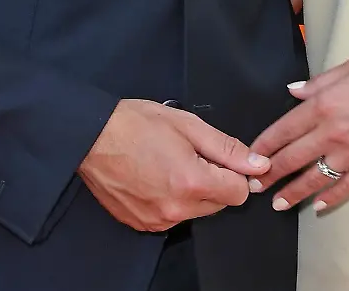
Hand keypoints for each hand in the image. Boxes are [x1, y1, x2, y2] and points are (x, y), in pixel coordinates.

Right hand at [79, 99, 271, 231]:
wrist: (89, 137)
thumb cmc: (135, 124)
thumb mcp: (188, 125)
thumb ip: (227, 148)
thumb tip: (258, 165)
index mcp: (192, 182)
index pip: (239, 193)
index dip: (234, 172)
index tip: (218, 158)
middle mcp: (176, 209)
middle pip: (219, 204)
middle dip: (213, 181)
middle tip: (188, 156)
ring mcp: (157, 220)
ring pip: (196, 211)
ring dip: (192, 192)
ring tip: (167, 164)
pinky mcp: (142, 223)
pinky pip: (172, 217)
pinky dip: (171, 200)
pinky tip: (154, 177)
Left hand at [249, 55, 348, 212]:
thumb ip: (318, 82)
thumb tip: (293, 91)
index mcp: (324, 104)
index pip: (283, 130)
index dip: (263, 146)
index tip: (250, 157)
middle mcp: (332, 132)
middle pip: (292, 158)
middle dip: (269, 174)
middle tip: (254, 187)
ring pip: (314, 178)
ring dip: (293, 193)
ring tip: (278, 203)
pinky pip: (346, 188)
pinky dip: (330, 199)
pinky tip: (317, 207)